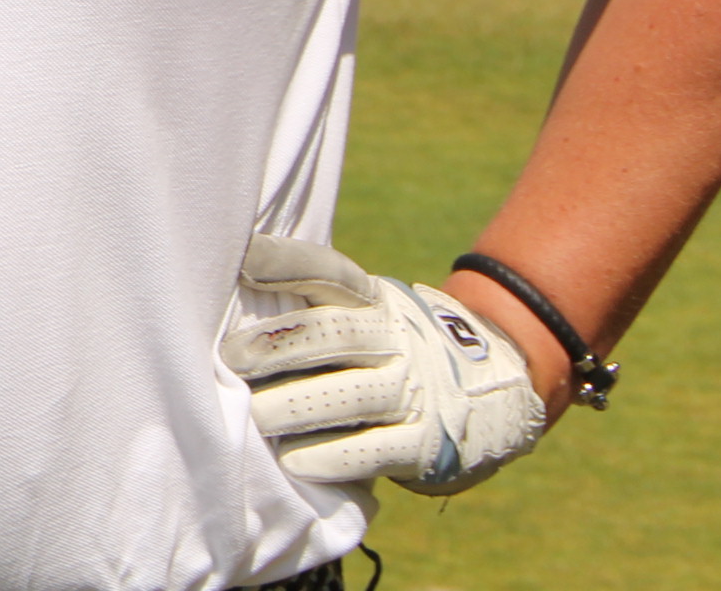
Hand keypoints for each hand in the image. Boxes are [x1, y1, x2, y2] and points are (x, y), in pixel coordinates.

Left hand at [225, 236, 547, 493]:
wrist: (494, 394)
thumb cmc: (390, 353)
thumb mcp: (366, 318)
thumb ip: (313, 310)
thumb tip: (226, 300)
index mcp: (374, 302)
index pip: (330, 273)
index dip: (287, 262)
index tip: (243, 259)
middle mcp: (396, 340)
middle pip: (334, 334)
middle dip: (278, 345)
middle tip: (230, 358)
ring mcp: (414, 391)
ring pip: (350, 395)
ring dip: (296, 407)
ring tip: (253, 417)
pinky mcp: (425, 445)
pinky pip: (374, 450)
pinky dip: (331, 456)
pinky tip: (294, 462)